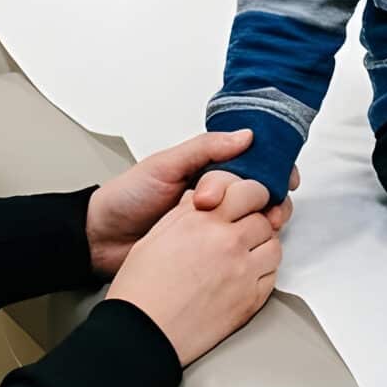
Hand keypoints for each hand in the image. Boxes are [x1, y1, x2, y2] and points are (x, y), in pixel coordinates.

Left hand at [88, 130, 293, 277]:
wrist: (100, 238)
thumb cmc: (127, 197)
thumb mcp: (164, 165)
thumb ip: (205, 149)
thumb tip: (247, 135)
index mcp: (209, 169)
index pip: (253, 164)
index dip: (274, 170)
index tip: (286, 178)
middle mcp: (217, 196)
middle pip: (261, 193)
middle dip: (272, 199)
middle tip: (268, 209)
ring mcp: (213, 224)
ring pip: (254, 220)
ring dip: (264, 222)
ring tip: (261, 227)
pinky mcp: (209, 251)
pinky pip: (237, 246)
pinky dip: (249, 244)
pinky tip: (250, 246)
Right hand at [106, 182, 284, 366]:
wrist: (141, 333)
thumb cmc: (140, 290)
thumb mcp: (156, 236)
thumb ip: (185, 213)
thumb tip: (200, 200)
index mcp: (203, 220)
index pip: (248, 192)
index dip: (250, 197)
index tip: (248, 203)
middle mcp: (228, 241)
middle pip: (263, 220)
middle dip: (255, 224)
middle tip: (243, 234)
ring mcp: (243, 271)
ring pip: (274, 247)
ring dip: (262, 249)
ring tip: (243, 257)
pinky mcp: (251, 299)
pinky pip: (272, 277)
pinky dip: (263, 275)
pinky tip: (243, 279)